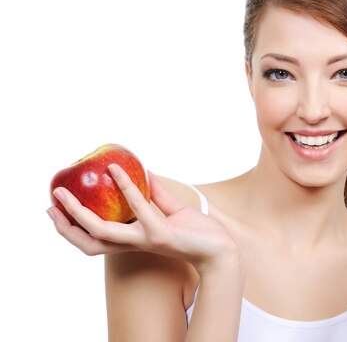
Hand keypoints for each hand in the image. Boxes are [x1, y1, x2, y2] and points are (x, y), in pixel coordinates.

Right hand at [47, 164, 240, 274]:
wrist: (221, 251)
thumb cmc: (199, 233)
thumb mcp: (174, 211)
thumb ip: (157, 195)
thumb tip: (146, 172)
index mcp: (134, 240)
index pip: (95, 239)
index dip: (73, 228)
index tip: (56, 209)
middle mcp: (134, 244)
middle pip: (88, 242)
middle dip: (65, 226)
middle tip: (50, 204)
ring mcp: (145, 239)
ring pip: (101, 231)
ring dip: (79, 213)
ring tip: (67, 192)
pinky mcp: (160, 233)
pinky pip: (139, 209)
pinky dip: (127, 188)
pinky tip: (117, 171)